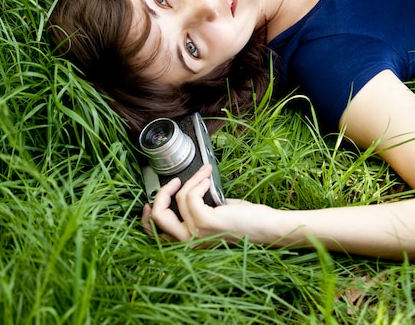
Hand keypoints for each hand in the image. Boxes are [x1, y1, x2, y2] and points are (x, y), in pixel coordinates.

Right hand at [141, 164, 270, 243]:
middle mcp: (188, 241)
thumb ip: (197, 208)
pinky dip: (198, 182)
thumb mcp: (214, 213)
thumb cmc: (245, 220)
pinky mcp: (205, 223)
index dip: (148, 216)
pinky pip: (191, 195)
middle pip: (157, 217)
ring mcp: (195, 234)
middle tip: (176, 181)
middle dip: (162, 193)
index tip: (150, 200)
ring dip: (192, 180)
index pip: (156, 233)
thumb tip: (186, 189)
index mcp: (189, 240)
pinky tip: (208, 178)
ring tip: (205, 173)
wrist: (266, 227)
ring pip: (178, 199)